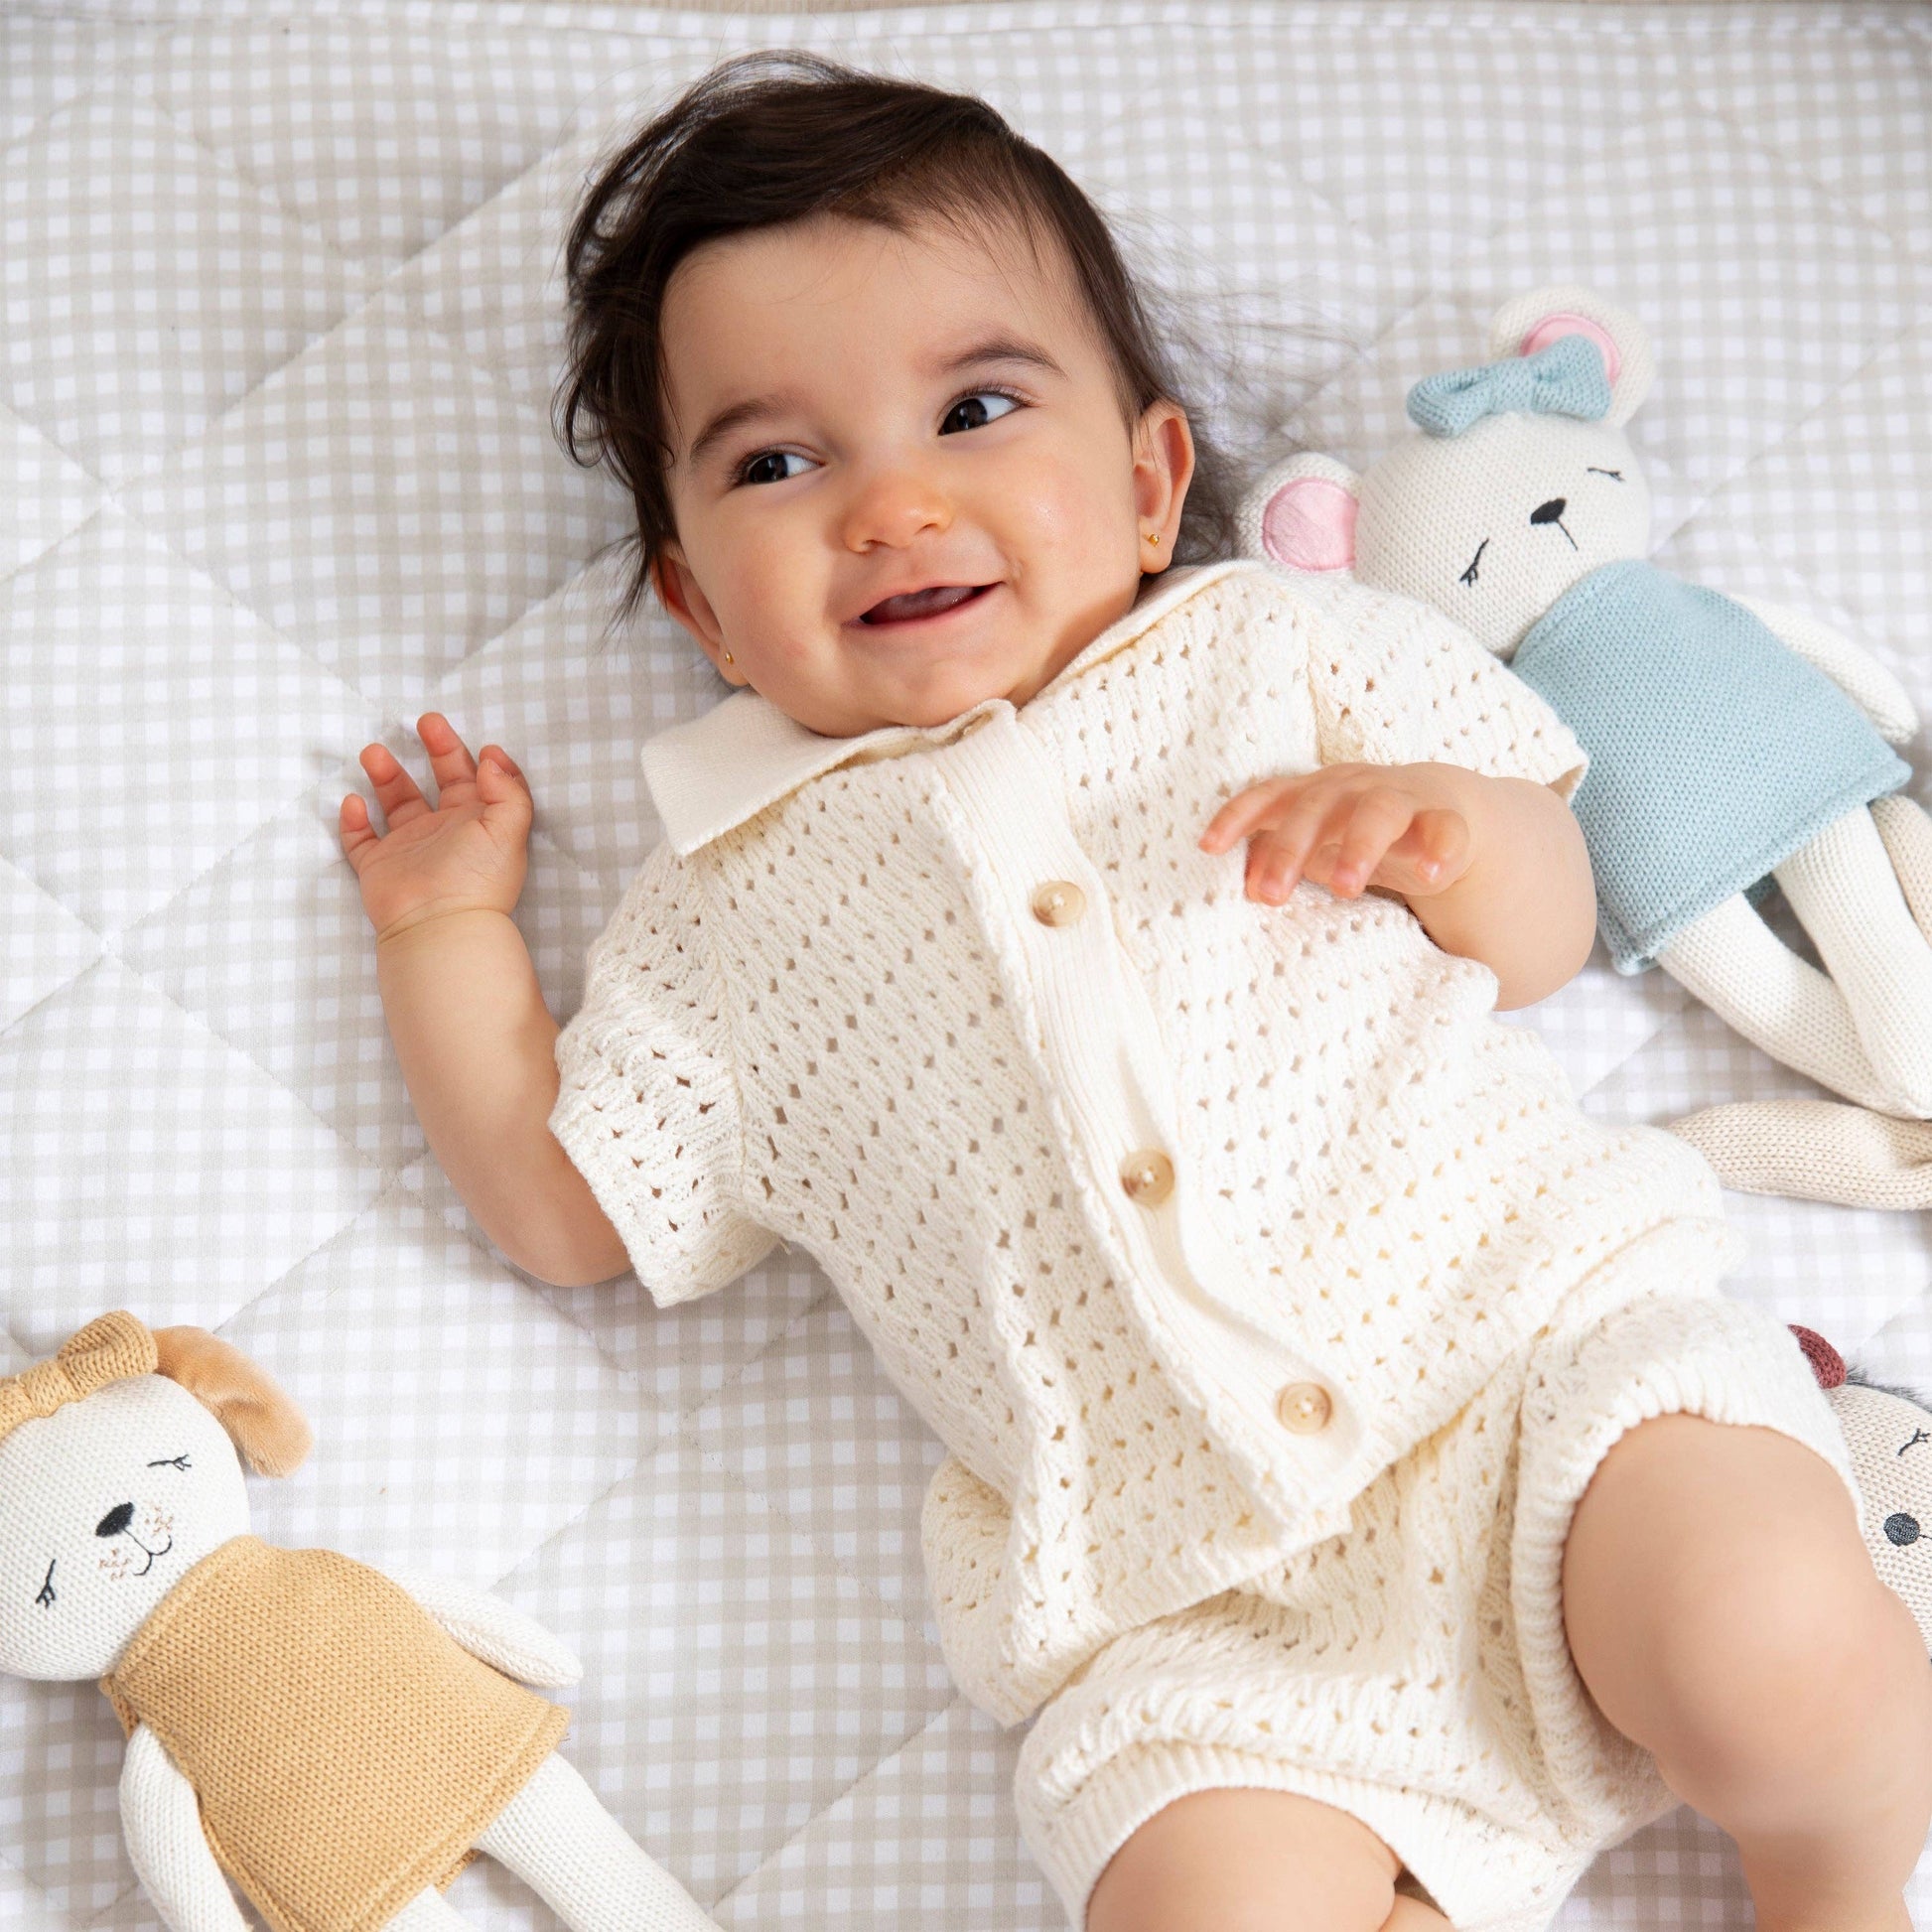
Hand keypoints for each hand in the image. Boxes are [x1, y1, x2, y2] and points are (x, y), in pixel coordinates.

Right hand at [339, 714, 534, 943]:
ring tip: (373, 752)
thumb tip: (490, 759)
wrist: (437, 925)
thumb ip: (508, 792)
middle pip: (438, 781)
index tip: (480, 745)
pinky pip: (360, 839)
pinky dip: (353, 820)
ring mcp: (409, 848)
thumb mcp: (509, 831)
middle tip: (424, 721)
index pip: (479, 782)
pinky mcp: (378, 866)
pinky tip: (355, 802)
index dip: (479, 759)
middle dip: (433, 750)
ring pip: (395, 802)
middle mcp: (444, 832)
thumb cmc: (477, 878)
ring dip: (385, 775)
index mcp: (478, 823)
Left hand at [1199, 762, 1476, 905]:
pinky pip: (1446, 828)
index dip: (1237, 816)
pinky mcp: (1446, 820)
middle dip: (1291, 848)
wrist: (1441, 808)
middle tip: (1271, 895)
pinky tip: (1431, 875)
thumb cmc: (1360, 831)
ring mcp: (1402, 799)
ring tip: (1344, 889)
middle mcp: (1354, 788)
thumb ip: (1279, 861)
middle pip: (1317, 806)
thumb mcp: (1317, 845)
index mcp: (1315, 793)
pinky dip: (1439, 848)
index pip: (1269, 796)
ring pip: (1378, 812)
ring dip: (1358, 847)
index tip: (1208, 846)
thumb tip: (1248, 888)